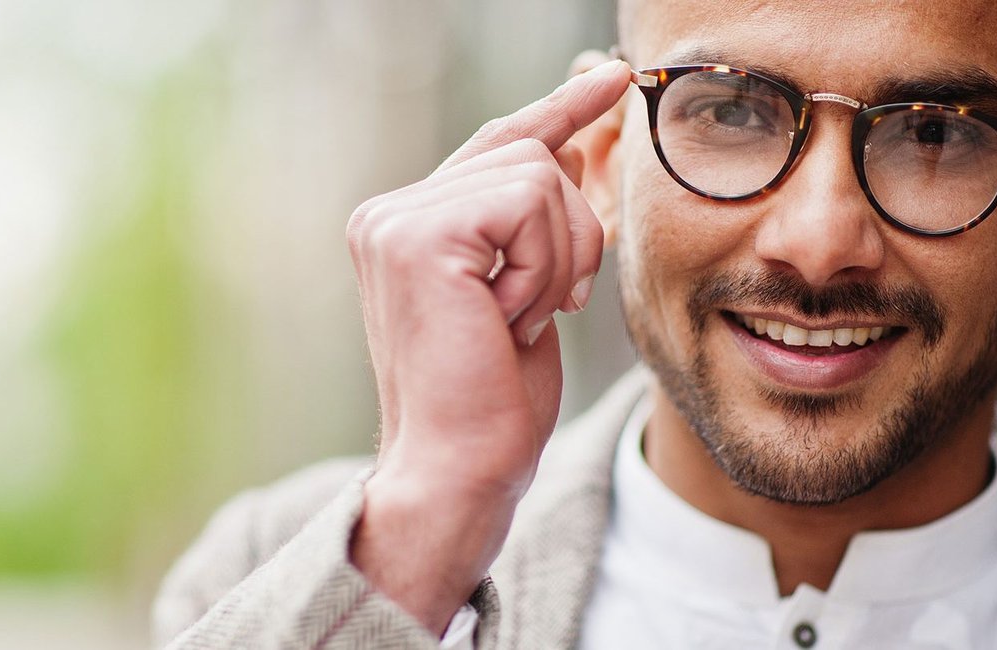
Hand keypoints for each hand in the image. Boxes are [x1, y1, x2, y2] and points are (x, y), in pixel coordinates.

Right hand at [344, 58, 629, 633]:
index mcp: (406, 226)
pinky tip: (508, 318)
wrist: (458, 470)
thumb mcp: (529, 293)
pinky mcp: (417, 234)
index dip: (559, 111)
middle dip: (571, 232)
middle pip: (530, 153)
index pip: (497, 145)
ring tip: (518, 320)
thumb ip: (537, 220)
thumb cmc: (492, 402)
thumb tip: (574, 144)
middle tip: (547, 308)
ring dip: (558, 257)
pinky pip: (529, 202)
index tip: (608, 79)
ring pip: (538, 175)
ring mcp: (396, 220)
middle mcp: (388, 214)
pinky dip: (544, 265)